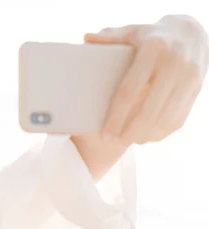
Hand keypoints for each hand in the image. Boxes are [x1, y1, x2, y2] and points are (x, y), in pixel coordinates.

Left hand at [84, 14, 208, 144]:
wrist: (192, 33)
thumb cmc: (151, 36)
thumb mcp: (132, 31)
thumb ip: (109, 36)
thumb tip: (86, 39)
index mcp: (153, 50)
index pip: (130, 90)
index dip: (116, 116)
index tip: (104, 134)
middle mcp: (174, 64)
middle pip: (149, 110)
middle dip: (130, 132)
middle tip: (113, 142)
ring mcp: (189, 78)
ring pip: (165, 118)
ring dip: (146, 135)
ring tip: (128, 142)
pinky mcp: (197, 89)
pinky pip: (179, 118)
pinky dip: (162, 132)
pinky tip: (147, 137)